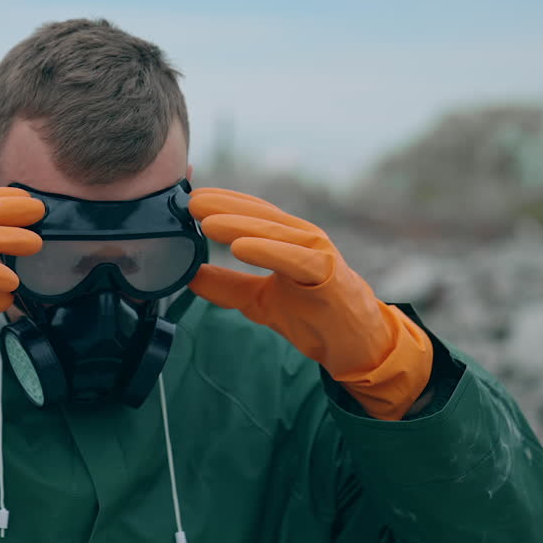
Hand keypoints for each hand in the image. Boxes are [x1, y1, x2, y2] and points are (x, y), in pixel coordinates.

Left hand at [187, 188, 431, 420]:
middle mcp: (302, 239)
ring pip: (274, 233)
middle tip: (190, 203)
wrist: (354, 344)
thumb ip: (227, 286)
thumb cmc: (312, 315)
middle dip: (223, 207)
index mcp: (286, 240)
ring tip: (207, 223)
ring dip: (239, 224)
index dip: (220, 203)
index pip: (250, 213)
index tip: (188, 198)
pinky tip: (240, 247)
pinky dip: (268, 250)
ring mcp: (317, 254)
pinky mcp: (328, 275)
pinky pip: (295, 259)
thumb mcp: (259, 300)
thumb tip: (189, 278)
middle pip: (259, 216)